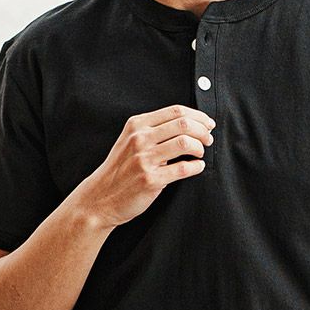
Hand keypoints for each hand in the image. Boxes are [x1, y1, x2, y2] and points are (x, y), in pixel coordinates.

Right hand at [77, 104, 214, 227]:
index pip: (175, 111)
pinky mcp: (150, 180)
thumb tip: (186, 125)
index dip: (198, 116)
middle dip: (203, 131)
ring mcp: (144, 159)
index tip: (207, 124)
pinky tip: (197, 167)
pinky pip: (182, 169)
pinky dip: (196, 167)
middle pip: (183, 124)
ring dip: (200, 148)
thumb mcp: (130, 142)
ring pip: (185, 143)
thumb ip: (152, 131)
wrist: (101, 198)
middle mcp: (140, 139)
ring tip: (200, 154)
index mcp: (137, 125)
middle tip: (208, 139)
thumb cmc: (120, 171)